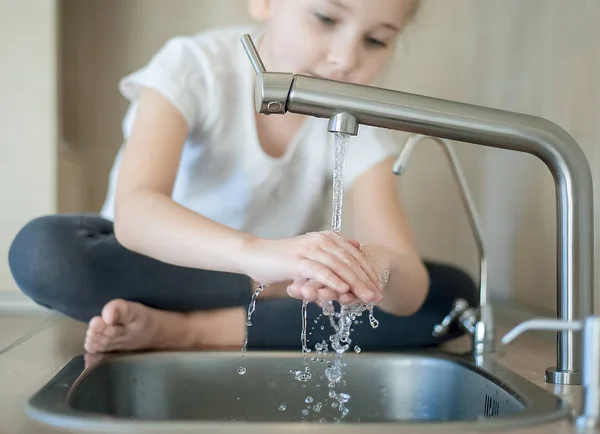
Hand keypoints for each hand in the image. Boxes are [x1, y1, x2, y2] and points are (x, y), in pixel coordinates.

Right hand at [240, 231, 381, 301]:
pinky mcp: (298, 260)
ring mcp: (310, 249)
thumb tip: (356, 245)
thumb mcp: (311, 252)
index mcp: (327, 238)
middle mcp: (321, 240)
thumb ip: (332, 250)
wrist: (255, 255)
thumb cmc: (282, 258)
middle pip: (350, 262)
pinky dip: (333, 281)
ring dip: (355, 283)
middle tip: (377, 296)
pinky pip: (320, 271)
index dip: (368, 272)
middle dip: (366, 280)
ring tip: (366, 297)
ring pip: (339, 267)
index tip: (378, 287)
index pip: (353, 255)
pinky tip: (344, 291)